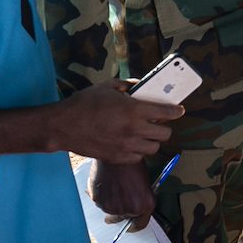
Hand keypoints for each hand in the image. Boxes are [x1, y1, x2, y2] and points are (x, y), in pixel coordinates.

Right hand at [51, 80, 182, 162]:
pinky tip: (132, 143)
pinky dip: (139, 151)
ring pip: (153, 148)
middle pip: (165, 134)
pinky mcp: (118, 158)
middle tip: (158, 122)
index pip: (166, 113)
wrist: (63, 126)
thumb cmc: (84, 103)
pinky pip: (138, 157)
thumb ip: (128, 85)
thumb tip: (140, 86)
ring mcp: (127, 146)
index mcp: (134, 110)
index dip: (176, 111)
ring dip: (152, 140)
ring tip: (145, 133)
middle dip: (165, 127)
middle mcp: (134, 130)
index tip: (179, 110)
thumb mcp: (107, 86)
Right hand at [90, 159, 155, 227]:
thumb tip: (134, 206)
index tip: (131, 222)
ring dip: (111, 204)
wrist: (118, 152)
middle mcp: (130, 209)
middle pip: (123, 219)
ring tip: (114, 187)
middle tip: (119, 201)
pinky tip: (105, 184)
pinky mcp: (100, 202)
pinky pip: (101, 204)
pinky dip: (102, 198)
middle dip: (122, 212)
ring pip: (111, 211)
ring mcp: (114, 207)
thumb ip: (139, 198)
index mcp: (145, 205)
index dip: (135, 223)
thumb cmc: (132, 164)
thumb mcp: (144, 182)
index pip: (140, 225)